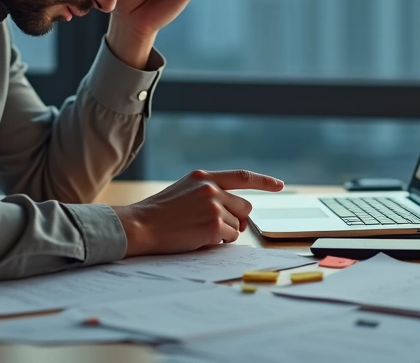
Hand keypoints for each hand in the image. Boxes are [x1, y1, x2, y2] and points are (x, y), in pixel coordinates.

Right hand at [111, 169, 284, 256]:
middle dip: (237, 219)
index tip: (279, 185)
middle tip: (218, 228)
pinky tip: (198, 238)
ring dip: (224, 233)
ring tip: (197, 231)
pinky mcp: (214, 224)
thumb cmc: (159, 214)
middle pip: (245, 206)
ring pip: (237, 225)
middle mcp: (211, 188)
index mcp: (203, 177)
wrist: (140, 225)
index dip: (264, 181)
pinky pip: (229, 238)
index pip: (242, 176)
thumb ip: (208, 194)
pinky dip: (218, 242)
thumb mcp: (183, 191)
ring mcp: (214, 205)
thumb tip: (237, 213)